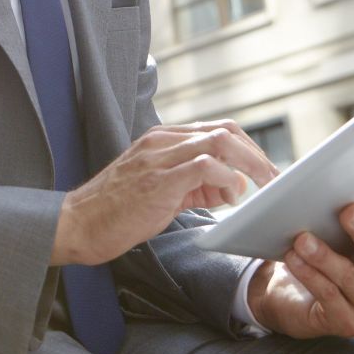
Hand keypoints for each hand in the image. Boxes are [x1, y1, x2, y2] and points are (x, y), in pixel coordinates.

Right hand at [52, 121, 277, 265]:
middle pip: (226, 130)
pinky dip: (227, 178)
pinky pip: (205, 165)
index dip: (249, 149)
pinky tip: (229, 198)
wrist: (79, 224)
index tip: (265, 171)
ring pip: (220, 141)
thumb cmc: (118, 211)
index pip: (218, 129)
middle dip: (257, 154)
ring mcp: (159, 156)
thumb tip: (233, 185)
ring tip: (261, 188)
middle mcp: (162, 140)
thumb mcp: (163, 191)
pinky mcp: (158, 178)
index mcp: (163, 138)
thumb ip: (197, 184)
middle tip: (274, 180)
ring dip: (250, 165)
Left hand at [248, 178, 353, 338]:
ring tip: (302, 238)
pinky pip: (329, 296)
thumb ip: (329, 198)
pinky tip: (293, 259)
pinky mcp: (348, 323)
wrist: (290, 294)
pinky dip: (311, 275)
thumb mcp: (329, 223)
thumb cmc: (320, 248)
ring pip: (352, 277)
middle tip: (349, 210)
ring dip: (326, 256)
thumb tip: (295, 164)